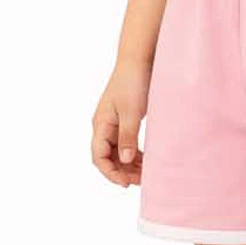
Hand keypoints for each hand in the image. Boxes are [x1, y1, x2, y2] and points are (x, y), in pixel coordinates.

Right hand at [91, 54, 152, 186]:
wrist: (138, 61)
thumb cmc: (133, 83)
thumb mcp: (131, 112)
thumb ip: (128, 137)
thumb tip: (126, 161)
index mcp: (100, 125)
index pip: (98, 157)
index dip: (111, 173)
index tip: (127, 183)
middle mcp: (103, 126)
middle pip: (107, 158)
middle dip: (122, 172)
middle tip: (141, 181)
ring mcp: (113, 124)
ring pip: (117, 152)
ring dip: (129, 165)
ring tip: (146, 174)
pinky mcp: (123, 121)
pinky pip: (125, 144)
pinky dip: (134, 154)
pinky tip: (146, 160)